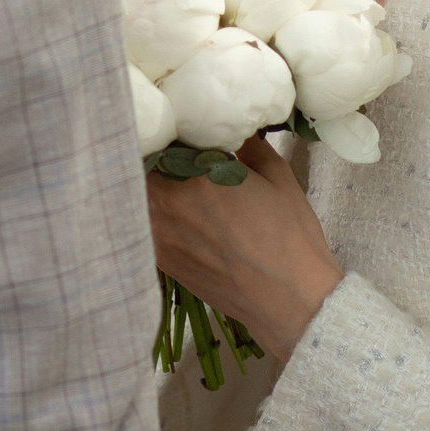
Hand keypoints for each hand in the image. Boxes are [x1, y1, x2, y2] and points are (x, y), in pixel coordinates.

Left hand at [143, 136, 344, 360]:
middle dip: (156, 157)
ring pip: (138, 197)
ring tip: (176, 183)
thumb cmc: (290, 237)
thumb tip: (236, 129)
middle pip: (142, 167)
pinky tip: (177, 215)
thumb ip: (249, 146)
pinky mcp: (160, 262)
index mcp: (194, 177)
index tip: (180, 129)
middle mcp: (167, 204)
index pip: (161, 140)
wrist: (291, 301)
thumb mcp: (277, 177)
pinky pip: (144, 226)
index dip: (169, 132)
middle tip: (175, 152)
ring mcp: (158, 236)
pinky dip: (153, 214)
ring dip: (151, 186)